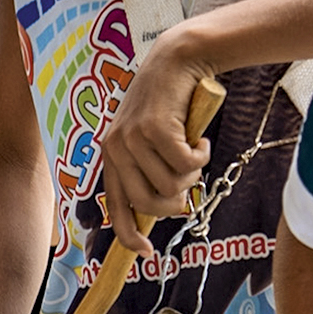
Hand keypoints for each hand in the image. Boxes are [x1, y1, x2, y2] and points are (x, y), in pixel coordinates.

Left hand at [99, 29, 212, 256]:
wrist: (176, 60)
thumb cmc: (168, 104)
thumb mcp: (150, 138)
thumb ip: (149, 169)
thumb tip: (168, 209)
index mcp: (110, 155)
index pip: (115, 206)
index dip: (129, 234)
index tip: (146, 253)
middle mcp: (116, 148)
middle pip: (151, 204)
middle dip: (177, 202)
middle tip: (190, 184)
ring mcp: (133, 138)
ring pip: (172, 186)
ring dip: (192, 174)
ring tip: (193, 150)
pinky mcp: (154, 128)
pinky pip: (187, 166)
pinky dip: (201, 156)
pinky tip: (200, 139)